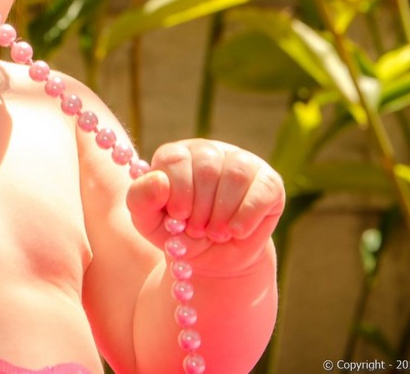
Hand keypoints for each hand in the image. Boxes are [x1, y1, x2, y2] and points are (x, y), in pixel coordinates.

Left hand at [127, 139, 284, 275]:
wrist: (214, 259)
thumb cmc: (177, 234)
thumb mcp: (148, 222)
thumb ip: (141, 199)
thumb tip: (159, 181)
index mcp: (176, 155)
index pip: (174, 159)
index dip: (176, 191)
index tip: (177, 216)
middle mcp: (209, 151)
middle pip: (206, 168)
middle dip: (200, 208)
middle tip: (197, 230)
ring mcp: (241, 162)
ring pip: (235, 176)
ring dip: (222, 213)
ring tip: (216, 233)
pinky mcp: (268, 181)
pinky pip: (262, 189)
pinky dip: (247, 215)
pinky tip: (236, 231)